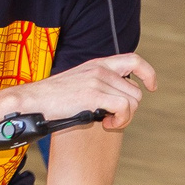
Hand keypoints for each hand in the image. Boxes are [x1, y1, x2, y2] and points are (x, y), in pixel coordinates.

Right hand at [22, 51, 156, 132]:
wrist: (33, 102)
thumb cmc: (53, 99)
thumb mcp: (77, 84)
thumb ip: (97, 84)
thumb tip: (116, 99)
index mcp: (97, 64)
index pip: (133, 60)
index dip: (148, 73)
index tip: (152, 87)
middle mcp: (100, 69)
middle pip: (136, 92)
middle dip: (130, 110)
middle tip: (114, 120)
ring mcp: (97, 80)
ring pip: (133, 101)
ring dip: (125, 118)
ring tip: (108, 122)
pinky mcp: (94, 94)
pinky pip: (124, 108)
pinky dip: (121, 120)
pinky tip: (107, 124)